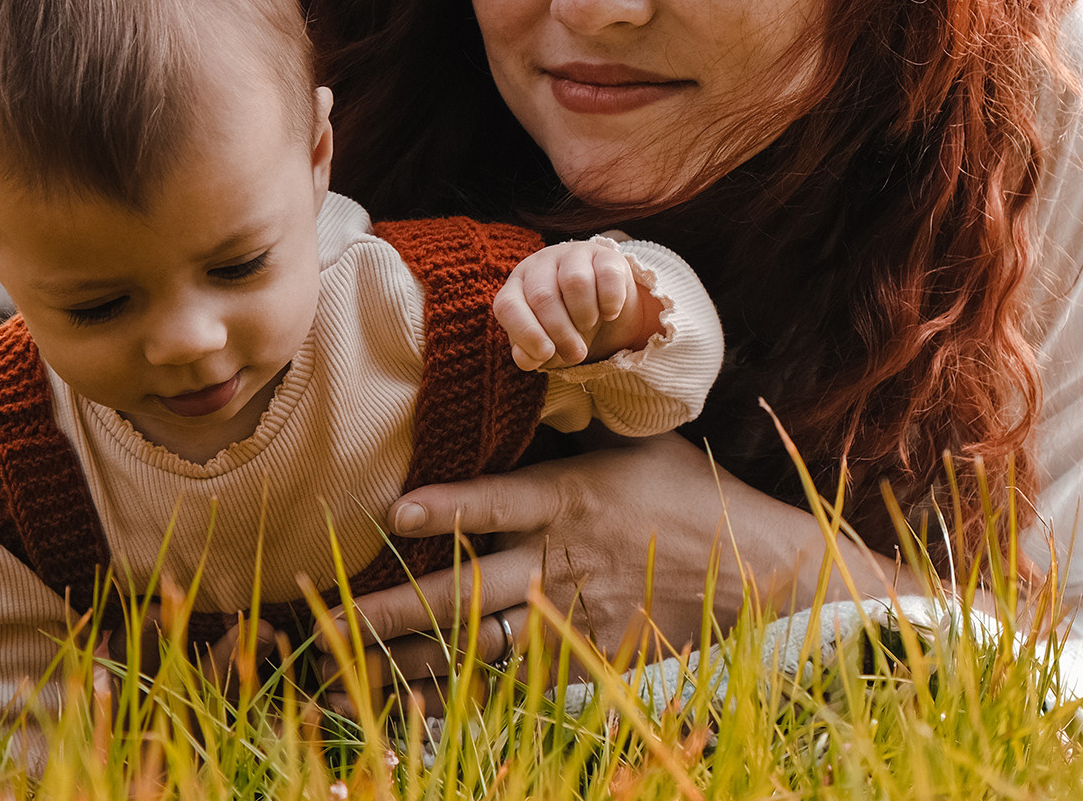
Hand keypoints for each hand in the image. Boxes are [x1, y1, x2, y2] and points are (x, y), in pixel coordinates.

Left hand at [325, 434, 902, 702]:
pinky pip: (509, 680)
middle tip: (328, 622)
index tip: (394, 513)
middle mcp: (562, 561)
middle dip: (392, 610)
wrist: (754, 572)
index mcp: (571, 498)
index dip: (446, 510)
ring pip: (476, 645)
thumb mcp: (633, 444)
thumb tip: (522, 381)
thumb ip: (569, 428)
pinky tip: (405, 701)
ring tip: (344, 669)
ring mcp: (573, 616)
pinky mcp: (584, 658)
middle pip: (467, 591)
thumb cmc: (689, 494)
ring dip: (407, 659)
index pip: (498, 504)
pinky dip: (454, 692)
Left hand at [495, 239, 653, 369]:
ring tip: (588, 325)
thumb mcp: (546, 347)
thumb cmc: (567, 328)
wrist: (606, 313)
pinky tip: (609, 313)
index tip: (547, 353)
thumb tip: (526, 358)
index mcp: (517, 287)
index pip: (507, 306)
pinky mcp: (605, 254)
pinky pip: (607, 276)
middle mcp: (540, 264)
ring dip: (584, 315)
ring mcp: (572, 255)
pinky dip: (610, 303)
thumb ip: (530, 354)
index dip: (525, 332)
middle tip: (576, 353)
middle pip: (542, 297)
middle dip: (561, 333)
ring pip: (575, 282)